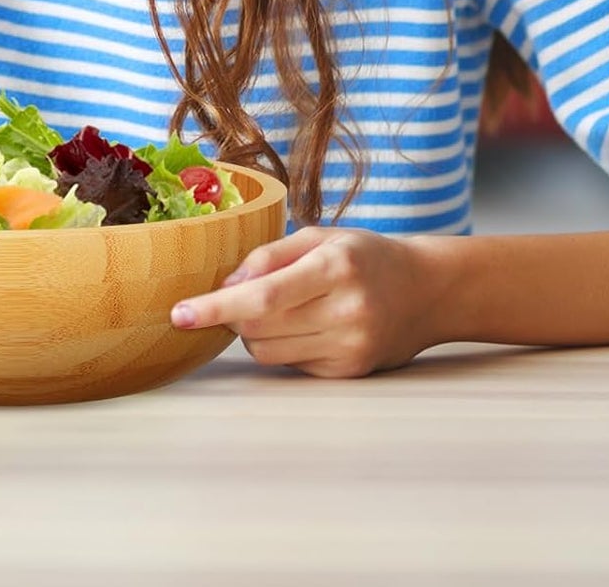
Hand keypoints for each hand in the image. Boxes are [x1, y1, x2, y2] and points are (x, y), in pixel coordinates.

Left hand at [170, 226, 455, 378]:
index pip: (263, 296)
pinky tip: (308, 325)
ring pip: (269, 352)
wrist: (428, 290)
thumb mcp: (321, 237)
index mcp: (336, 267)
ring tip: (281, 308)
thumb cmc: (366, 255)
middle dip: (235, 313)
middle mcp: (345, 311)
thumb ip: (270, 255)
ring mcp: (350, 347)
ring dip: (255, 331)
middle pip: (258, 327)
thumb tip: (226, 283)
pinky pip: (291, 365)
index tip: (180, 314)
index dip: (216, 307)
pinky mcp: (349, 372)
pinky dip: (284, 345)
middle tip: (242, 294)